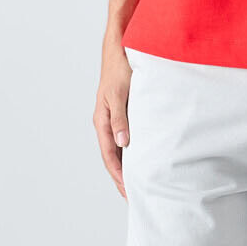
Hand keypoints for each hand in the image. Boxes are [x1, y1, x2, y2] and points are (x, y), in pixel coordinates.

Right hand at [94, 40, 132, 198]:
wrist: (121, 49)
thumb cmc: (120, 68)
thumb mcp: (119, 94)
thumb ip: (120, 118)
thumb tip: (122, 143)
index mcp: (102, 121)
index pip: (109, 155)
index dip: (118, 174)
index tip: (128, 190)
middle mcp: (107, 123)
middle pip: (113, 157)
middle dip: (122, 177)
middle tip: (135, 196)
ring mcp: (116, 119)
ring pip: (120, 149)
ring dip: (128, 166)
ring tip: (140, 183)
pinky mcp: (125, 113)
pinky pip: (127, 138)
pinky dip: (134, 152)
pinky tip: (143, 159)